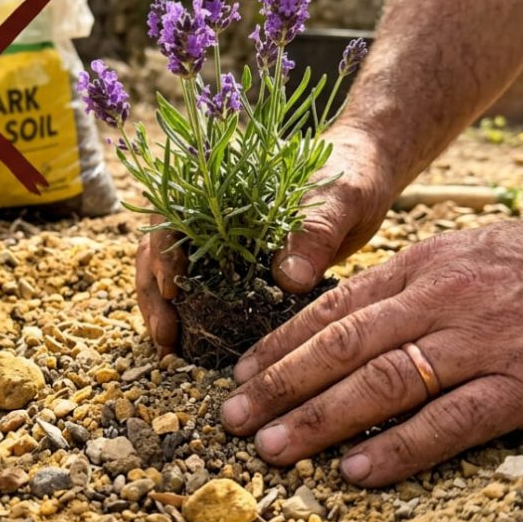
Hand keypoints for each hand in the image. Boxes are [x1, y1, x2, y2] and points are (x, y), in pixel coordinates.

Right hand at [135, 124, 396, 354]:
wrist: (367, 175)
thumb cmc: (351, 173)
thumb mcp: (340, 198)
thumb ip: (314, 232)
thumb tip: (289, 279)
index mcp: (225, 183)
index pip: (173, 212)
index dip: (163, 249)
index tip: (173, 286)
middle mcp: (213, 210)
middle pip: (161, 246)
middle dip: (155, 292)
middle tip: (165, 337)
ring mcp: (222, 238)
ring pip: (174, 270)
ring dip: (164, 307)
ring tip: (169, 347)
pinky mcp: (239, 264)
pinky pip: (203, 288)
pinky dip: (191, 314)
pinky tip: (190, 344)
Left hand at [220, 208, 522, 486]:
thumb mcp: (476, 251)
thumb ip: (416, 283)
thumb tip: (353, 313)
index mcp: (429, 265)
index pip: (336, 308)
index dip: (282, 344)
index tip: (243, 374)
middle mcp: (445, 299)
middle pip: (343, 346)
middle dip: (280, 385)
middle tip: (233, 418)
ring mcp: (485, 341)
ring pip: (383, 383)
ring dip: (319, 419)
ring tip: (274, 449)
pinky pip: (451, 420)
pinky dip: (400, 447)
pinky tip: (359, 469)